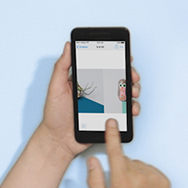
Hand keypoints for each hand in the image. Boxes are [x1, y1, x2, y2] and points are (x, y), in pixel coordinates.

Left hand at [39, 42, 142, 159]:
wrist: (58, 141)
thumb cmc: (54, 115)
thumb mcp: (55, 87)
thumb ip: (61, 66)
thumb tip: (68, 46)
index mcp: (86, 79)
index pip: (105, 64)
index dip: (118, 59)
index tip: (125, 56)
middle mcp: (98, 90)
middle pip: (120, 77)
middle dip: (130, 74)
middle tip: (133, 77)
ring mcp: (105, 103)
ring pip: (125, 92)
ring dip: (134, 90)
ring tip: (133, 93)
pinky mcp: (109, 116)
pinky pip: (125, 111)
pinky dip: (133, 108)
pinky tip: (132, 109)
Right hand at [87, 120, 178, 187]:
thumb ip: (95, 180)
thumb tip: (93, 161)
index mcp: (122, 181)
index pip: (115, 152)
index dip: (112, 135)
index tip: (112, 122)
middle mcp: (140, 176)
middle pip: (126, 160)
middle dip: (120, 169)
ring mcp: (154, 177)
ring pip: (138, 165)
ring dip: (134, 173)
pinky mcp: (164, 180)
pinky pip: (150, 170)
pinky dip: (145, 177)